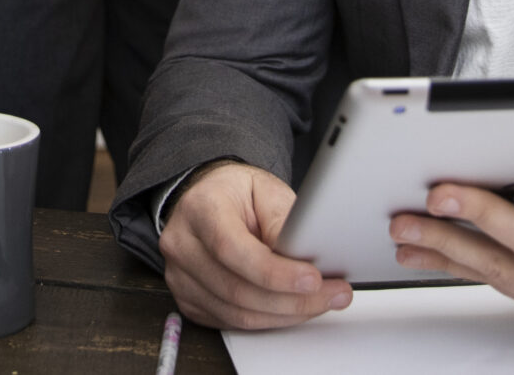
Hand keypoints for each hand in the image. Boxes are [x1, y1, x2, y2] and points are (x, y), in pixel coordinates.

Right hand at [161, 161, 352, 330]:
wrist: (209, 200)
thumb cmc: (238, 195)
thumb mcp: (266, 191)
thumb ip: (282, 221)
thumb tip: (305, 257)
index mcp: (200, 209)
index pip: (231, 249)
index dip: (274, 272)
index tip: (313, 279)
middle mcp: (182, 244)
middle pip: (236, 290)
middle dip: (292, 300)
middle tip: (332, 295)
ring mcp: (180, 277)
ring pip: (237, 314)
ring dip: (285, 315)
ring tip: (321, 303)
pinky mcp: (188, 300)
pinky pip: (232, 323)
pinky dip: (268, 321)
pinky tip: (292, 308)